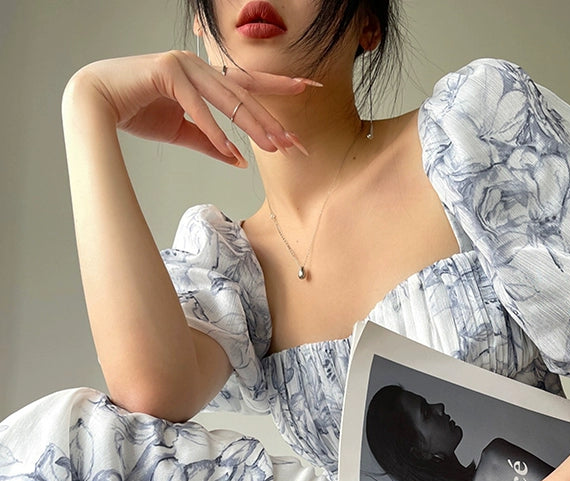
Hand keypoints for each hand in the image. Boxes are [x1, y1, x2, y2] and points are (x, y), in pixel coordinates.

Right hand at [64, 51, 316, 163]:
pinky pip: (197, 107)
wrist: (98, 102)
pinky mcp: (166, 72)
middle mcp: (198, 65)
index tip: (308, 89)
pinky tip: (230, 150)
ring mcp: (183, 65)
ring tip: (274, 146)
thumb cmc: (138, 111)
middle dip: (272, 118)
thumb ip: (211, 143)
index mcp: (204, 75)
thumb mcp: (182, 131)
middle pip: (245, 93)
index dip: (279, 86)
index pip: (249, 83)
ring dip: (251, 125)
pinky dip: (214, 130)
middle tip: (296, 140)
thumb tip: (239, 161)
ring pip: (227, 98)